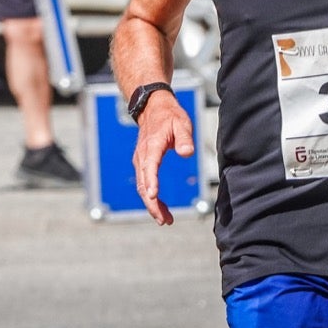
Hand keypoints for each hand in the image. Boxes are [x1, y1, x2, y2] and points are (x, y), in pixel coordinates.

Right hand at [130, 92, 193, 225]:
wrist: (152, 107)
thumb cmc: (169, 115)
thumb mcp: (181, 123)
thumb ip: (184, 138)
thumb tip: (186, 153)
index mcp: (152, 145)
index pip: (150, 166)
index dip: (151, 181)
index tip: (153, 196)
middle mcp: (143, 155)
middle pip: (143, 183)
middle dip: (152, 203)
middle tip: (164, 220)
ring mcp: (140, 160)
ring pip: (142, 187)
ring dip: (151, 204)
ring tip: (165, 219)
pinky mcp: (142, 164)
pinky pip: (144, 184)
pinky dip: (151, 198)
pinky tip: (160, 207)